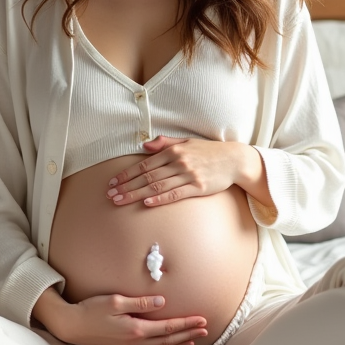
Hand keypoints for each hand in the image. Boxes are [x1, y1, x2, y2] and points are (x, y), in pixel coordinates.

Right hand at [56, 293, 207, 344]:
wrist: (72, 325)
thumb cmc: (92, 309)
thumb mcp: (116, 300)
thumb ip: (141, 303)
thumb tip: (163, 302)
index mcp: (135, 329)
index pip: (168, 327)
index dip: (186, 323)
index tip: (201, 319)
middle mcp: (135, 343)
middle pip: (168, 340)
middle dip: (188, 334)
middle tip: (205, 328)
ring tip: (194, 339)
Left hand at [106, 136, 259, 206]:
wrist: (233, 160)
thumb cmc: (208, 151)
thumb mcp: (186, 142)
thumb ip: (165, 143)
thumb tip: (144, 145)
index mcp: (173, 151)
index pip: (144, 164)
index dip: (126, 174)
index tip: (113, 182)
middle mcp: (179, 162)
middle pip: (147, 177)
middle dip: (126, 186)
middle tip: (110, 194)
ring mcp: (188, 175)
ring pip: (157, 186)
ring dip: (136, 194)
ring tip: (121, 200)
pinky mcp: (198, 187)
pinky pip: (175, 194)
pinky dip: (160, 199)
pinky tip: (147, 203)